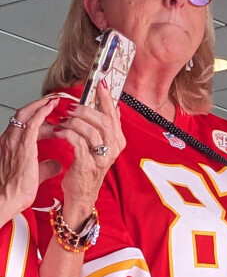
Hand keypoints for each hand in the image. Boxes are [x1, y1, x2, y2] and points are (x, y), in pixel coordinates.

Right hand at [0, 97, 59, 224]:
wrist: (4, 199)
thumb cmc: (14, 192)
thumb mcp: (34, 176)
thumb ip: (45, 167)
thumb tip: (57, 164)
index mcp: (10, 147)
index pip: (23, 127)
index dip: (36, 120)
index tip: (49, 117)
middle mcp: (9, 140)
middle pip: (22, 116)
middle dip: (37, 107)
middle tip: (52, 102)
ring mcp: (14, 141)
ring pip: (26, 115)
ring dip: (41, 105)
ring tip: (53, 100)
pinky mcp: (22, 145)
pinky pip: (32, 122)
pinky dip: (42, 111)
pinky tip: (51, 106)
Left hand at [55, 81, 125, 225]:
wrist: (82, 193)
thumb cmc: (88, 168)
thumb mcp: (101, 145)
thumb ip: (105, 127)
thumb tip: (110, 106)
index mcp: (118, 141)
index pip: (114, 115)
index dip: (107, 98)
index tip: (100, 83)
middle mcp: (114, 148)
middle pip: (104, 121)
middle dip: (85, 110)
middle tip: (70, 107)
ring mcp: (102, 157)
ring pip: (91, 130)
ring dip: (74, 122)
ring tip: (63, 121)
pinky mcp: (88, 164)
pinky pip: (78, 142)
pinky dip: (66, 133)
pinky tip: (59, 132)